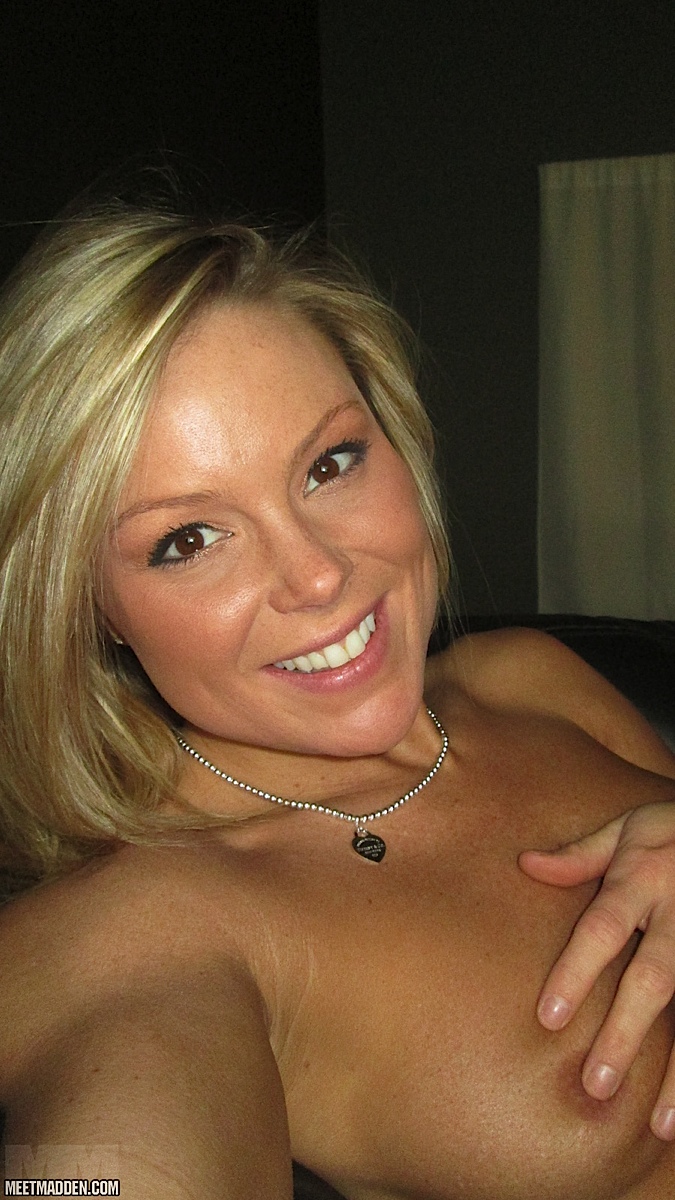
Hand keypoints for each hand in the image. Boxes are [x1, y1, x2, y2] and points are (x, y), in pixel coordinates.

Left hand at [519, 804, 674, 1140]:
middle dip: (626, 1033)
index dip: (576, 972)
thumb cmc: (674, 829)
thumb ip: (580, 855)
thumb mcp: (628, 829)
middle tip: (597, 1085)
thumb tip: (525, 863)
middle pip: (653, 980)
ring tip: (660, 1126)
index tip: (549, 1018)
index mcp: (642, 881)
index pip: (602, 929)